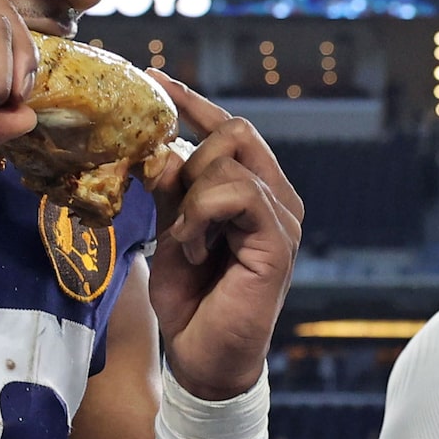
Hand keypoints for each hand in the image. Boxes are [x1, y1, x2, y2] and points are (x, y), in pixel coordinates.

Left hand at [141, 75, 302, 401]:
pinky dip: (202, 216)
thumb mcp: (173, 230)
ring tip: (186, 242)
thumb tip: (158, 148)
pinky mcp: (278, 243)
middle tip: (172, 207)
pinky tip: (195, 249)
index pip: (230, 128)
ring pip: (229, 163)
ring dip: (191, 199)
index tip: (155, 80)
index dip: (193, 102)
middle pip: (234, 132)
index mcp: (256, 191)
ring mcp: (283, 219)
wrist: (204, 358)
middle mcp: (278, 198)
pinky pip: (236, 195)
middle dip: (189, 160)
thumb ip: (172, 190)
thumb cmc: (192, 299)